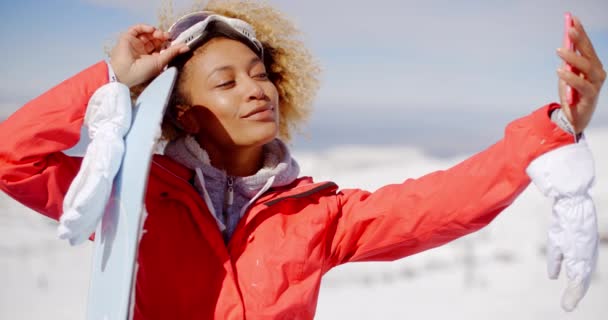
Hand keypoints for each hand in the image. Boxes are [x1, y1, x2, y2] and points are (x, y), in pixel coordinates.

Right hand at [110, 24, 188, 87]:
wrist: (125, 72)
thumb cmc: (143, 72)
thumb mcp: (161, 62)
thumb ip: (172, 53)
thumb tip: (186, 47)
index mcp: (150, 59)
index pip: (161, 47)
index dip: (167, 43)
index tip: (174, 42)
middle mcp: (142, 51)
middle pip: (155, 39)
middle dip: (162, 36)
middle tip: (166, 36)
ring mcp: (135, 44)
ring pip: (147, 33)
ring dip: (155, 32)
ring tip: (159, 34)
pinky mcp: (127, 38)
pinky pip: (137, 29)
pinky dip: (145, 27)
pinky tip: (151, 30)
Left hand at [556, 16, 605, 133]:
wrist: (573, 118)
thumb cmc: (571, 93)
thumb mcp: (566, 74)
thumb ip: (567, 61)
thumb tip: (563, 44)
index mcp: (592, 65)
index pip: (587, 46)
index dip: (581, 32)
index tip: (573, 19)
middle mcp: (597, 73)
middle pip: (589, 53)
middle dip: (580, 40)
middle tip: (570, 29)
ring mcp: (596, 84)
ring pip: (587, 68)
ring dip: (573, 58)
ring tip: (559, 50)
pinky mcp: (590, 96)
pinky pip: (581, 85)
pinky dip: (570, 77)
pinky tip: (560, 71)